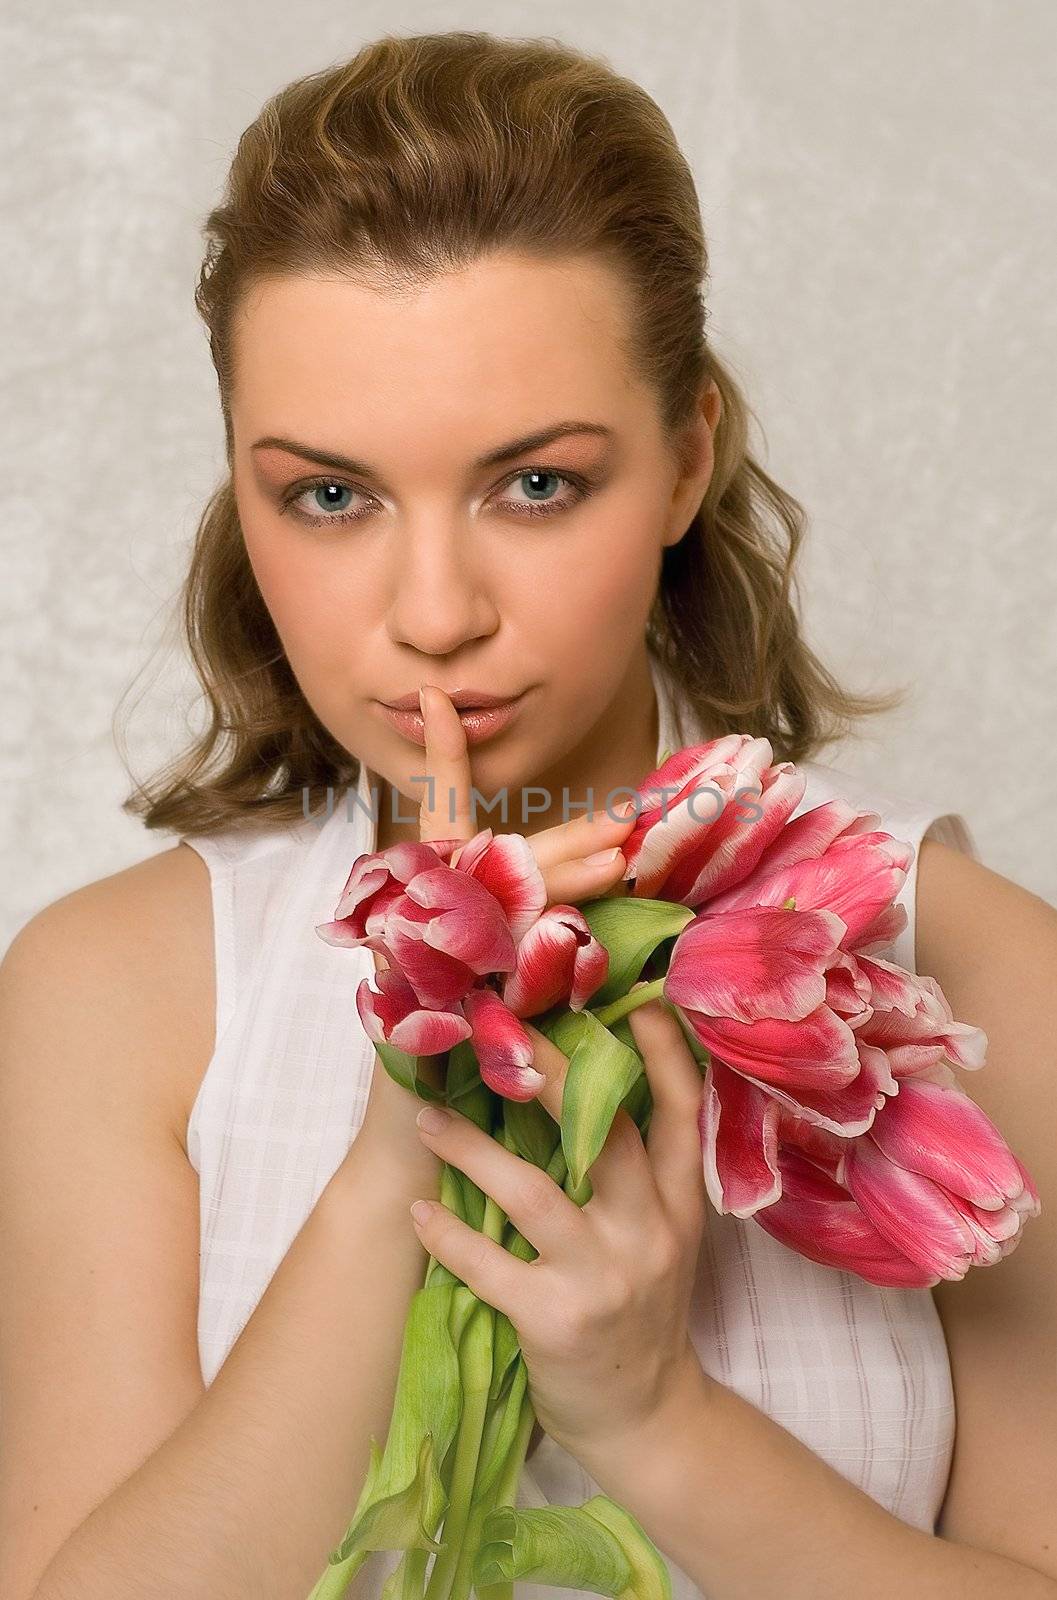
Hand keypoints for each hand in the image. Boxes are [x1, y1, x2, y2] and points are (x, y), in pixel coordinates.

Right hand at [357, 684, 636, 1182]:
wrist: (410, 1139)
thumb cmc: (455, 1061)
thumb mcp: (495, 984)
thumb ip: (525, 934)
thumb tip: (601, 885)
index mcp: (429, 901)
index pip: (439, 816)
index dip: (442, 760)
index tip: (438, 697)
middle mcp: (417, 918)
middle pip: (497, 858)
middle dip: (565, 837)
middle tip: (625, 817)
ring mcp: (417, 957)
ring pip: (499, 900)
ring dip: (564, 878)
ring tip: (620, 861)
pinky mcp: (426, 1002)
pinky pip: (493, 966)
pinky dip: (539, 954)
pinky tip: (580, 942)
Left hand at [407, 990, 711, 1471]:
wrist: (647, 1419)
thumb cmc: (640, 1313)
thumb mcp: (664, 1239)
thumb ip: (638, 1176)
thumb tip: (582, 1091)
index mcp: (680, 1206)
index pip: (680, 1116)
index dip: (662, 1057)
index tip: (636, 1000)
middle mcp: (651, 1232)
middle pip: (605, 1134)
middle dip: (552, 1075)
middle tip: (498, 1028)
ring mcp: (605, 1277)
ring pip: (535, 1192)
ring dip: (473, 1149)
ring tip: (426, 1119)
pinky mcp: (558, 1321)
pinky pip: (491, 1266)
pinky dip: (450, 1236)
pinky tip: (421, 1210)